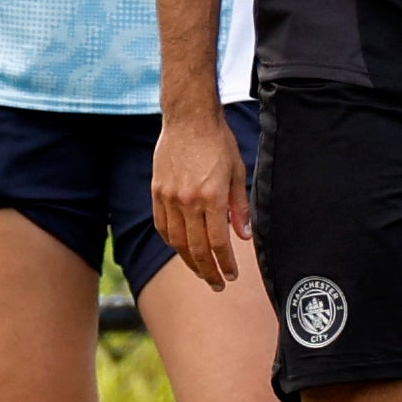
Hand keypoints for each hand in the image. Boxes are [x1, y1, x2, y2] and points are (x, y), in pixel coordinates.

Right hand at [150, 108, 251, 289]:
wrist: (188, 118)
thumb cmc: (218, 141)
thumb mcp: (237, 171)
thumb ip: (240, 207)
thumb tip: (244, 236)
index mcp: (211, 196)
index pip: (217, 243)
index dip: (224, 264)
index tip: (231, 276)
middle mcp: (187, 200)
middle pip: (195, 249)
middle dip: (208, 271)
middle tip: (217, 284)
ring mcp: (169, 197)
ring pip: (176, 241)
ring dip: (189, 261)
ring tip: (201, 271)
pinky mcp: (157, 191)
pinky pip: (162, 225)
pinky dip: (172, 241)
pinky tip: (182, 249)